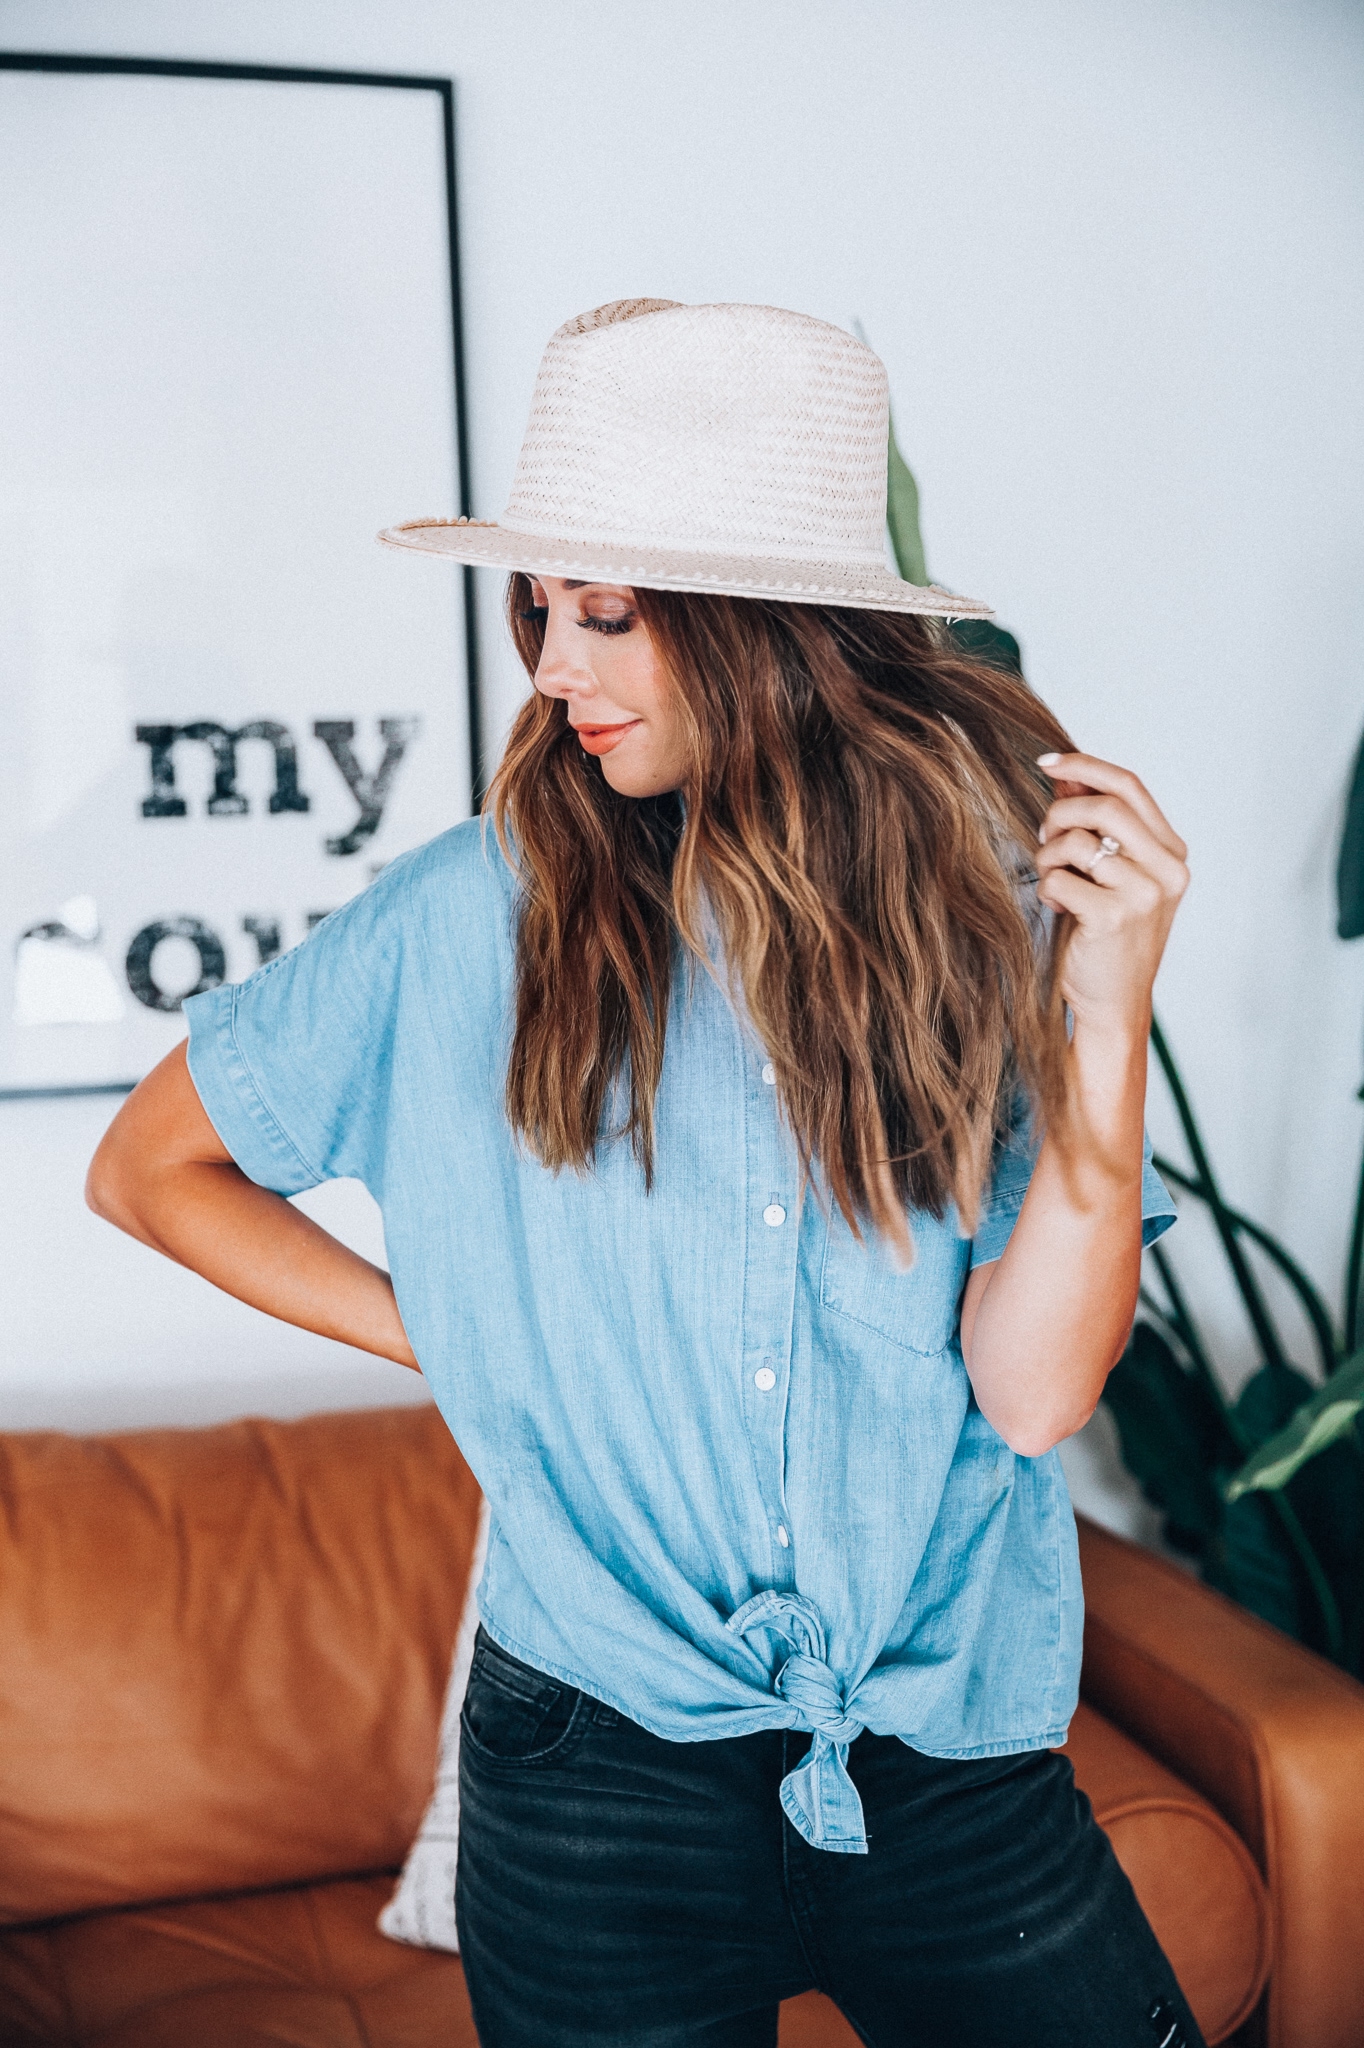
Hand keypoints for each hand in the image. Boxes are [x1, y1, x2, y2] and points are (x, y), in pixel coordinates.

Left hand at [1034, 751, 1188, 1042]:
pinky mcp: (1115, 917)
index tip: (1048, 762)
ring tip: (1053, 880)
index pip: (1130, 786)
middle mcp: (1167, 870)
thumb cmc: (1106, 937)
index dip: (1085, 766)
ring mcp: (1145, 894)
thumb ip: (1094, 826)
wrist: (1114, 1003)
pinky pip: (1062, 878)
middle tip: (1045, 836)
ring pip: (1078, 841)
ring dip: (1049, 855)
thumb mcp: (1107, 875)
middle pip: (1105, 805)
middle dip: (1061, 813)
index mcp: (1171, 853)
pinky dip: (1048, 888)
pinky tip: (1058, 907)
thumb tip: (1066, 774)